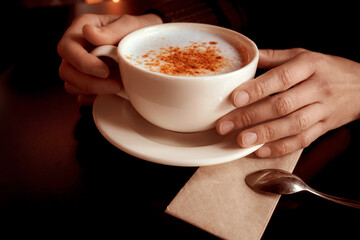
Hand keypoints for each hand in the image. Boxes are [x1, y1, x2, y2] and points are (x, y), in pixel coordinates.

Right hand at [57, 14, 161, 104]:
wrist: (152, 45)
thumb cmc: (139, 30)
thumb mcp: (131, 25)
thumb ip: (111, 30)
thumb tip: (88, 32)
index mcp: (81, 29)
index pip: (67, 48)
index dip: (83, 63)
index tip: (105, 71)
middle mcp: (77, 48)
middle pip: (66, 71)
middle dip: (90, 83)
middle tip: (116, 85)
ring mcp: (81, 67)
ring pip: (72, 86)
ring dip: (94, 91)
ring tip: (119, 87)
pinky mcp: (89, 82)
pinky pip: (83, 95)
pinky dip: (96, 98)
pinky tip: (112, 95)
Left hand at [217, 48, 359, 156]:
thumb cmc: (327, 68)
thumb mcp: (303, 55)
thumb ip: (274, 57)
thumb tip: (246, 58)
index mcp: (310, 65)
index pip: (281, 78)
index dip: (257, 89)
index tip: (234, 98)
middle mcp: (317, 88)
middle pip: (282, 105)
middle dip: (251, 116)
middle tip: (225, 125)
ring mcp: (323, 110)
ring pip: (293, 125)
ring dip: (265, 135)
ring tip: (241, 141)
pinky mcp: (325, 127)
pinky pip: (303, 140)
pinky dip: (281, 147)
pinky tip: (261, 150)